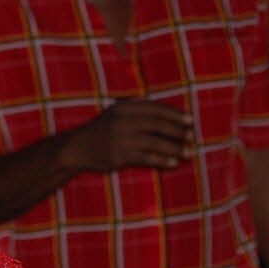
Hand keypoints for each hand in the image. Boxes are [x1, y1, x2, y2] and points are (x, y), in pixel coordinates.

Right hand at [62, 99, 193, 172]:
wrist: (76, 148)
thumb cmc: (100, 130)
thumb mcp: (114, 112)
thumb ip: (134, 106)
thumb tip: (157, 105)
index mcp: (124, 107)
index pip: (155, 108)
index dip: (174, 114)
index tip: (190, 120)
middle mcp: (122, 120)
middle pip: (157, 124)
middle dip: (177, 130)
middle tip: (191, 136)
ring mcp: (120, 138)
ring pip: (154, 141)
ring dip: (174, 147)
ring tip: (188, 152)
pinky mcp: (119, 155)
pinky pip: (146, 157)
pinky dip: (161, 160)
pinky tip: (173, 163)